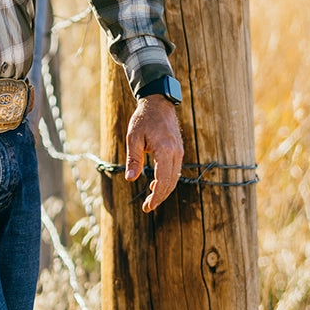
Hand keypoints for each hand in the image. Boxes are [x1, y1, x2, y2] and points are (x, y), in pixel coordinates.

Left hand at [123, 94, 183, 211]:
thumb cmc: (143, 119)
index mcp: (165, 151)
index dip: (156, 197)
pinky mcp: (178, 150)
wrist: (158, 102)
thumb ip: (133, 160)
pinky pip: (174, 170)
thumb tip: (130, 179)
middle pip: (171, 182)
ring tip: (150, 199)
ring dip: (164, 190)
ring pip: (174, 178)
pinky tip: (155, 185)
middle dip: (159, 197)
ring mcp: (179, 151)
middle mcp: (176, 153)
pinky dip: (167, 180)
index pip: (163, 180)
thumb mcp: (133, 138)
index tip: (147, 207)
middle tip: (147, 207)